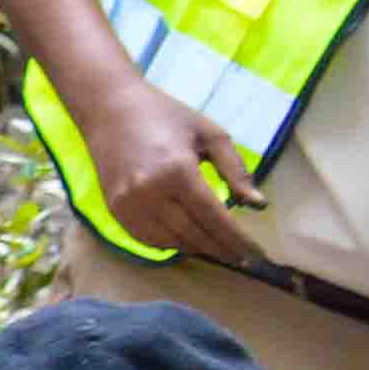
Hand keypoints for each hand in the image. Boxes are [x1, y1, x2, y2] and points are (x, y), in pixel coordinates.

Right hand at [74, 79, 266, 263]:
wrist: (110, 110)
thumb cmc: (166, 116)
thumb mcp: (210, 135)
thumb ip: (235, 170)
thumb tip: (258, 205)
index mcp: (177, 171)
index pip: (214, 218)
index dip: (237, 240)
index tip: (256, 254)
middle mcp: (150, 193)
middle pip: (194, 235)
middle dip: (222, 249)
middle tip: (243, 259)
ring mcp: (129, 205)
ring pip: (170, 242)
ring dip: (198, 249)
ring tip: (218, 249)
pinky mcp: (115, 210)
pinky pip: (147, 239)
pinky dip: (171, 245)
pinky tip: (188, 241)